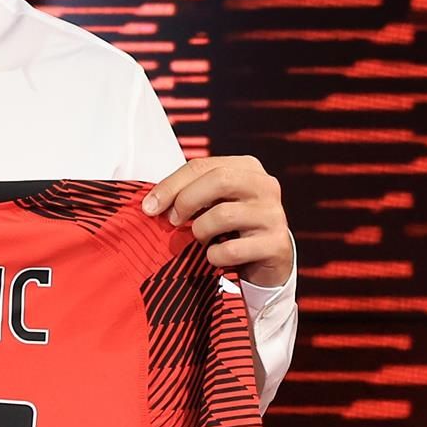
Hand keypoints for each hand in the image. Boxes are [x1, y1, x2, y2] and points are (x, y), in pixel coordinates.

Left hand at [140, 156, 293, 287]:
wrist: (266, 261)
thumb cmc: (231, 227)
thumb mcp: (213, 203)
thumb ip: (189, 194)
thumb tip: (150, 204)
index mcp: (247, 168)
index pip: (202, 166)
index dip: (170, 185)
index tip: (149, 206)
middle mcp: (265, 186)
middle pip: (219, 180)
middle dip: (186, 201)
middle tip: (172, 221)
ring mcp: (274, 214)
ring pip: (224, 215)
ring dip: (200, 231)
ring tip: (200, 239)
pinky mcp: (277, 244)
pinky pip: (231, 249)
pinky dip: (214, 256)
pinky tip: (215, 256)